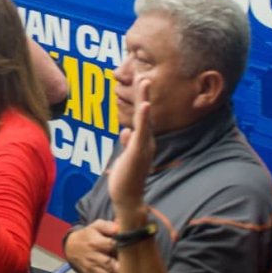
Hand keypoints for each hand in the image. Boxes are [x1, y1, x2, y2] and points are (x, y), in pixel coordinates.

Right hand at [65, 220, 120, 272]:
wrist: (70, 246)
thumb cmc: (87, 235)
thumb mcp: (95, 226)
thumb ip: (108, 226)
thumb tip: (120, 226)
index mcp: (96, 242)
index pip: (111, 245)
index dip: (123, 248)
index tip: (135, 251)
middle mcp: (93, 256)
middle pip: (109, 263)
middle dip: (121, 269)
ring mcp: (91, 266)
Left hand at [108, 79, 154, 225]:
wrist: (127, 197)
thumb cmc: (125, 178)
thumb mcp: (124, 156)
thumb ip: (127, 143)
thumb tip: (126, 131)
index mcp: (142, 141)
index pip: (142, 117)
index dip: (141, 99)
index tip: (139, 82)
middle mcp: (146, 141)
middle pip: (146, 113)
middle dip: (144, 94)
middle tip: (144, 75)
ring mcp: (144, 145)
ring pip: (145, 118)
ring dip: (145, 98)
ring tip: (145, 81)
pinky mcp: (139, 151)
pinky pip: (142, 132)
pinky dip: (144, 118)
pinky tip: (145, 105)